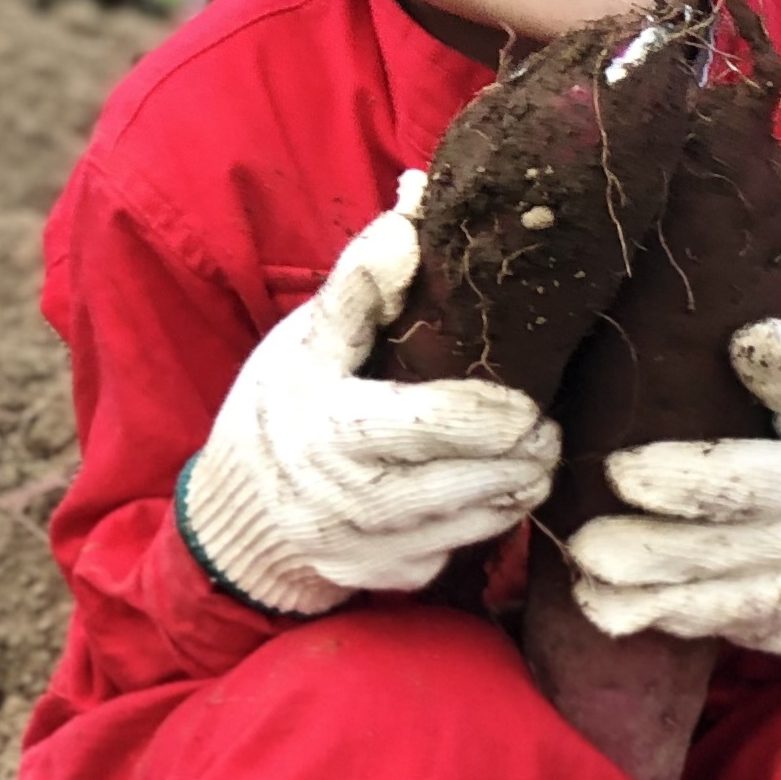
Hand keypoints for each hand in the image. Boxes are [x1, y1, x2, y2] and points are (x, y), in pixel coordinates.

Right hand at [178, 182, 559, 615]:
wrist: (233, 514)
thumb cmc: (281, 408)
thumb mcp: (304, 340)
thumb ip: (362, 280)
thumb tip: (414, 199)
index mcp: (332, 427)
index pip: (435, 423)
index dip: (497, 413)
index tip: (529, 400)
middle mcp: (349, 496)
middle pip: (471, 479)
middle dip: (524, 454)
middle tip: (547, 428)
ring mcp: (367, 547)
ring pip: (475, 522)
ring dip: (515, 489)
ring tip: (534, 457)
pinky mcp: (382, 581)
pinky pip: (454, 556)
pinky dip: (479, 527)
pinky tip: (490, 496)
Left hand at [561, 321, 780, 662]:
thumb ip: (778, 378)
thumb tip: (734, 329)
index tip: (749, 340)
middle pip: (750, 492)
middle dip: (682, 484)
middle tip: (616, 473)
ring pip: (718, 567)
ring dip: (647, 563)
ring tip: (587, 553)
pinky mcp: (769, 617)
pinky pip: (707, 617)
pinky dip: (652, 613)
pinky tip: (603, 603)